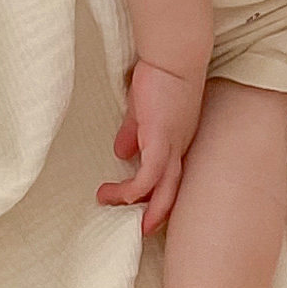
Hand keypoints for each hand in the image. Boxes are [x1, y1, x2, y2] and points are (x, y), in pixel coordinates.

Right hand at [99, 57, 204, 232]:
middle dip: (158, 214)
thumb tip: (121, 151)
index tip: (143, 206)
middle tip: (142, 230)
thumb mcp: (144, 110)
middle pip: (173, 191)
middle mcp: (180, 148)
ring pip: (159, 190)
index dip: (160, 194)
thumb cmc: (162, 75)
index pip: (172, 176)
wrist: (175, 57)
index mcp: (179, 140)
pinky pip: (147, 178)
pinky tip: (111, 191)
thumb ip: (134, 131)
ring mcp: (172, 147)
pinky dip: (130, 190)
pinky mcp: (160, 142)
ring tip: (106, 201)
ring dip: (132, 202)